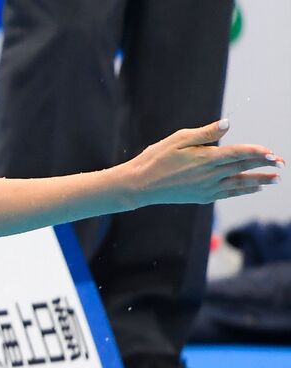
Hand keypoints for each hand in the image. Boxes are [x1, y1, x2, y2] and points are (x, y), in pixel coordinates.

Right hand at [125, 119, 282, 206]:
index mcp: (205, 158)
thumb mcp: (178, 139)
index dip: (258, 153)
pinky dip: (243, 191)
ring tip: (276, 179)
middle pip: (243, 168)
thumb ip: (205, 133)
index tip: (273, 153)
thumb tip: (228, 123)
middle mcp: (209, 175)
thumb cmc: (155, 158)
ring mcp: (206, 189)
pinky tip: (254, 188)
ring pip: (240, 184)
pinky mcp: (201, 198)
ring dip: (260, 181)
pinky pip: (228, 194)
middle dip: (265, 166)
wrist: (138, 185)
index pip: (239, 154)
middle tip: (283, 163)